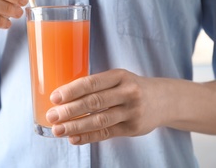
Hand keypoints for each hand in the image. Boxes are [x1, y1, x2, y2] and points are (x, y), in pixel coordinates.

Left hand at [46, 69, 165, 144]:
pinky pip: (106, 134)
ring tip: (58, 130)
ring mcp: (131, 111)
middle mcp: (127, 92)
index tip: (55, 98)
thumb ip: (97, 85)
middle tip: (52, 116)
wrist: (164, 100)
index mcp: (119, 76)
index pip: (92, 83)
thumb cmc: (131, 87)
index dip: (71, 91)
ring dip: (76, 126)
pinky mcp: (132, 128)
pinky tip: (73, 138)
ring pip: (99, 120)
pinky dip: (88, 137)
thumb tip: (64, 97)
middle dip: (70, 110)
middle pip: (94, 102)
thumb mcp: (118, 78)